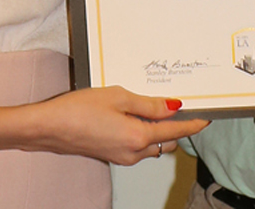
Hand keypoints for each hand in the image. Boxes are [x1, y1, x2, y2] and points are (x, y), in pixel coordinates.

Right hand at [28, 86, 208, 165]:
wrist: (49, 127)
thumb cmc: (77, 109)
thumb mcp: (117, 96)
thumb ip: (147, 103)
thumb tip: (171, 107)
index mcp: (138, 136)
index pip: (176, 132)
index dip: (192, 124)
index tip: (205, 117)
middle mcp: (133, 153)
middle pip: (167, 143)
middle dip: (174, 128)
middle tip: (174, 105)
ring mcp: (122, 157)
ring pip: (151, 147)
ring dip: (156, 132)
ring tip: (150, 107)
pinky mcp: (112, 156)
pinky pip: (137, 147)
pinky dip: (141, 134)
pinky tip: (131, 115)